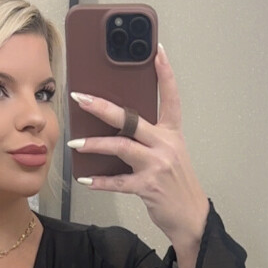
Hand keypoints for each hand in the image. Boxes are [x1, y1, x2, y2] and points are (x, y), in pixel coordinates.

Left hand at [69, 43, 209, 250]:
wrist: (191, 216)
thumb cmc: (176, 183)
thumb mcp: (169, 154)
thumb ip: (148, 137)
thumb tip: (117, 125)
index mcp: (172, 133)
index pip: (170, 97)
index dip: (165, 73)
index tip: (157, 51)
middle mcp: (166, 145)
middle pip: (131, 119)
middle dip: (103, 107)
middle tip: (80, 98)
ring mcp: (157, 165)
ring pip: (121, 147)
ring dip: (95, 144)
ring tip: (75, 143)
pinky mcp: (149, 186)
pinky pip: (119, 181)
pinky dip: (100, 181)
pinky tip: (86, 178)